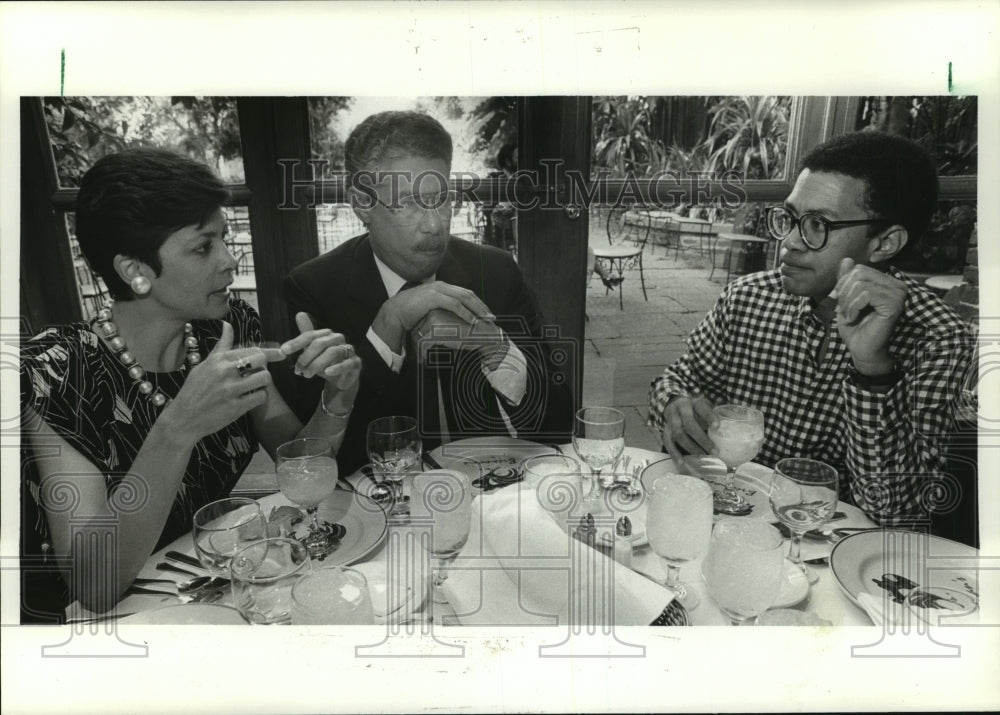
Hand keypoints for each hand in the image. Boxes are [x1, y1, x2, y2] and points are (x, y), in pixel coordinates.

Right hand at [164, 322, 275, 441]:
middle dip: (264, 367)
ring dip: (263, 383)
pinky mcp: (236, 407)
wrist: (183, 419)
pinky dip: (260, 397)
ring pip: (264, 378)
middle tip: (256, 375)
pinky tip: (251, 399)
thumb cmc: (194, 390)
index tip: (281, 353)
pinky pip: (261, 397)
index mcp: (219, 360)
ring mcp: (231, 390)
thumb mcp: (204, 365)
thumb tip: (228, 325)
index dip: (270, 352)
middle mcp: (225, 372)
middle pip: (261, 360)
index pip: (252, 349)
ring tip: (253, 387)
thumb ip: (221, 346)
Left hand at [279, 313, 361, 412]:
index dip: (296, 342)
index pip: (310, 335)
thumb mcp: (313, 350)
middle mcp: (339, 339)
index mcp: (327, 335)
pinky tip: (327, 372)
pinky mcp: (356, 363)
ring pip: (333, 352)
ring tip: (307, 375)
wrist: (342, 379)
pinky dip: (337, 367)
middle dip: (306, 357)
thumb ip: (307, 334)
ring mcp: (349, 350)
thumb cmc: (326, 363)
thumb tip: (300, 313)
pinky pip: (348, 363)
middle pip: (320, 343)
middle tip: (297, 370)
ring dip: (317, 364)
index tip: (284, 350)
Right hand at [371, 281, 494, 352]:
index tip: (485, 312)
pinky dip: (465, 312)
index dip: (476, 302)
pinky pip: (454, 305)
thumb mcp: (428, 308)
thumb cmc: (409, 312)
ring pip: (463, 298)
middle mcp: (441, 286)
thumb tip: (449, 318)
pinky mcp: (433, 297)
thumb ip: (440, 309)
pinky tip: (472, 320)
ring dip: (477, 309)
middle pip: (467, 294)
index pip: (464, 292)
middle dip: (481, 305)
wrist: (394, 312)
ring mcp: (437, 290)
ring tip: (485, 319)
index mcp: (441, 287)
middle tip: (491, 316)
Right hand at [658, 394, 716, 465]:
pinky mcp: (665, 430)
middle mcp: (680, 410)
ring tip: (701, 457)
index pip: (702, 408)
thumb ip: (712, 417)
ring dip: (690, 447)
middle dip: (702, 439)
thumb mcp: (704, 407)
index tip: (717, 427)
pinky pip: (668, 442)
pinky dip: (674, 453)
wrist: (673, 403)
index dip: (709, 417)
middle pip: (689, 424)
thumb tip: (725, 433)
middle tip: (714, 451)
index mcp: (693, 402)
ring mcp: (670, 420)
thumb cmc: (694, 408)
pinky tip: (682, 463)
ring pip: (678, 434)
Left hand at [833, 258, 905, 373]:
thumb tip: (846, 259)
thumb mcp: (845, 298)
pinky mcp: (894, 305)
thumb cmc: (855, 327)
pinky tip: (854, 318)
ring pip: (860, 285)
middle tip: (843, 310)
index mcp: (886, 282)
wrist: (861, 349)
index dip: (843, 284)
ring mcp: (897, 294)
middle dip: (844, 293)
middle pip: (858, 274)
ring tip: (849, 316)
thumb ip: (846, 279)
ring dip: (847, 303)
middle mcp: (896, 285)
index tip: (840, 302)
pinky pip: (865, 295)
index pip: (858, 269)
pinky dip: (853, 307)